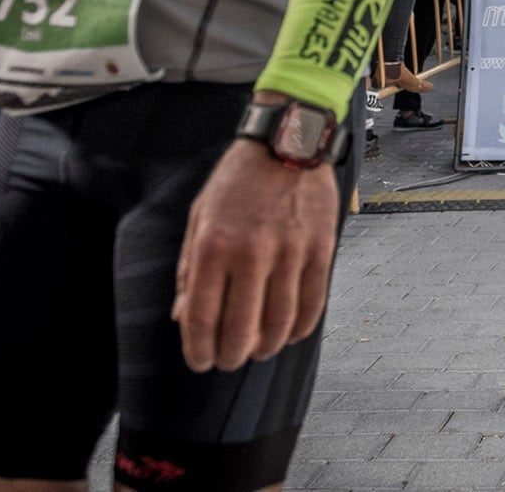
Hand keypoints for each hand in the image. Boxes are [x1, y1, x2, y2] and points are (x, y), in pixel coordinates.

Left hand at [172, 130, 338, 372]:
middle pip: (240, 331)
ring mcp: (290, 252)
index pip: (202, 319)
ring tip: (258, 349)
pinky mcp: (321, 249)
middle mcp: (251, 253)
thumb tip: (182, 317)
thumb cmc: (237, 180)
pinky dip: (300, 328)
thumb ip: (189, 269)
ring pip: (279, 325)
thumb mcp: (199, 217)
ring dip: (266, 347)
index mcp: (212, 246)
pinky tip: (289, 333)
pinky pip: (313, 305)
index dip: (198, 351)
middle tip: (228, 360)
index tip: (200, 362)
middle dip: (231, 356)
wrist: (287, 141)